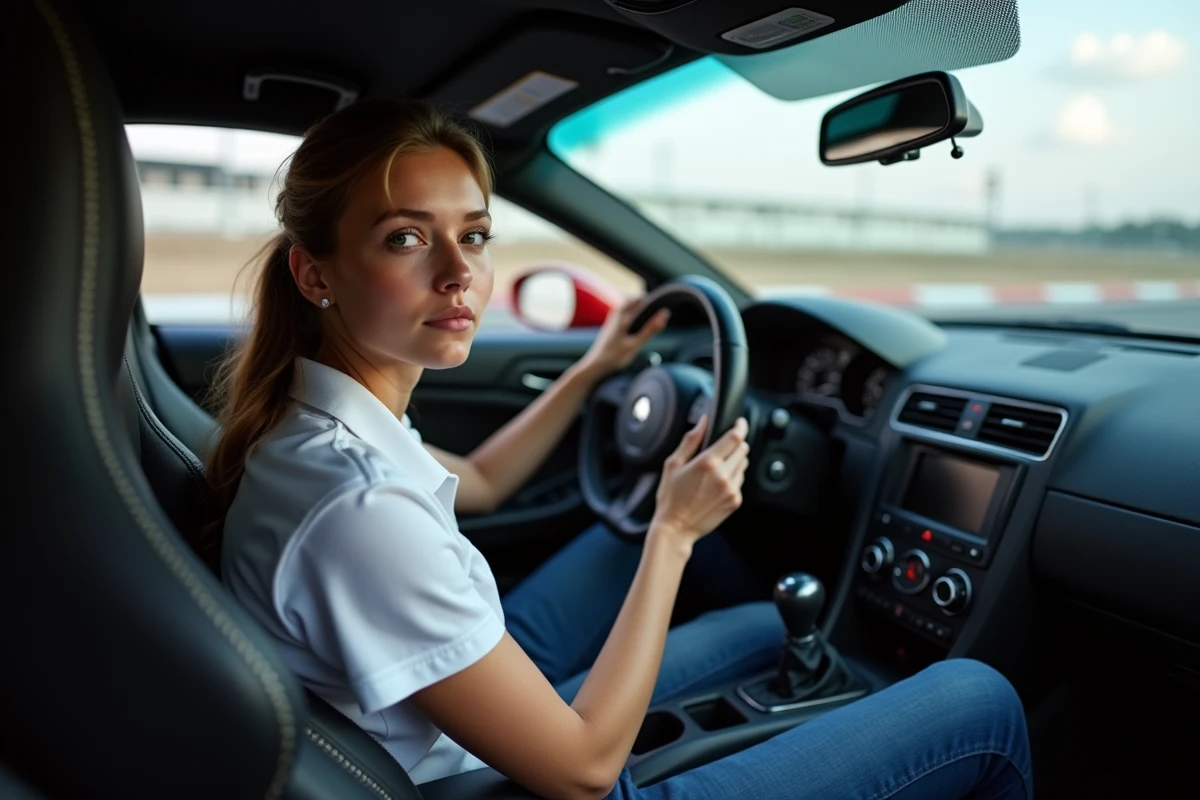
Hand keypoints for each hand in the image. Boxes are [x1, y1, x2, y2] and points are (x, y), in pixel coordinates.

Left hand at [577, 297, 669, 378]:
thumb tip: (665, 314)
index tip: (664, 312)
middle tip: (659, 317)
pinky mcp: (612, 324)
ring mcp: (613, 317)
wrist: (595, 365)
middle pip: (636, 300)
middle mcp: (616, 313)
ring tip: (650, 323)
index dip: (655, 302)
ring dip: (641, 311)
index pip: (642, 299)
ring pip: (630, 306)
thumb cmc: (615, 356)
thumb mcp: (635, 344)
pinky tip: (638, 329)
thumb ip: (650, 329)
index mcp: (623, 315)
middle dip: (648, 305)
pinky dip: (635, 316)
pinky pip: (626, 313)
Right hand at [649, 415, 749, 547]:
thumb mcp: (673, 464)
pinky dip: (733, 477)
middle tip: (724, 445)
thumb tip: (703, 422)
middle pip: (743, 449)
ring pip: (743, 464)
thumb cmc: (670, 498)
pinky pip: (740, 481)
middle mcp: (723, 475)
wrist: (676, 528)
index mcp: (707, 463)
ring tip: (717, 467)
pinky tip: (717, 483)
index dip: (740, 426)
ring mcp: (731, 489)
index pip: (735, 437)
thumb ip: (690, 440)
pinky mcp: (735, 501)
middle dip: (737, 443)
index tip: (740, 422)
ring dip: (735, 460)